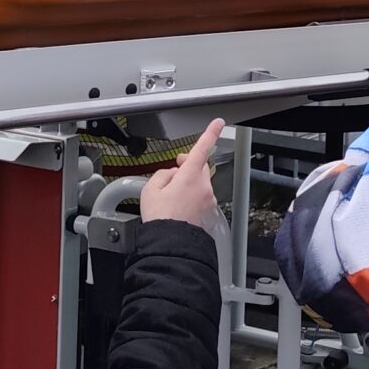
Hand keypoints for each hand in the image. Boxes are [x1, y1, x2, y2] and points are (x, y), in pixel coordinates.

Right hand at [141, 117, 228, 235]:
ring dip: (188, 184)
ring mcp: (208, 200)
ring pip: (200, 183)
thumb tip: (171, 174)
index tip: (218, 123)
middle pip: (199, 167)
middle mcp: (203, 186)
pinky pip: (201, 198)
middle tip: (174, 171)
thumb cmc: (161, 219)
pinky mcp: (209, 212)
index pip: (201, 148)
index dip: (210, 133)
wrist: (171, 245)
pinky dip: (191, 198)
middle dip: (188, 166)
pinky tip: (178, 208)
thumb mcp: (150, 189)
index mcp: (190, 176)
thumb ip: (162, 174)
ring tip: (171, 198)